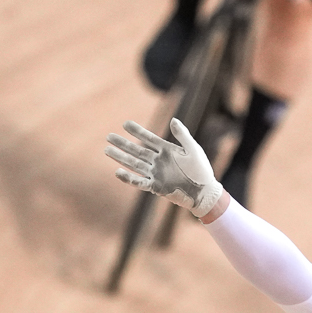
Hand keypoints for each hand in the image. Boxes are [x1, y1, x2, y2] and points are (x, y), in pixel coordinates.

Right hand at [104, 118, 225, 217]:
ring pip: (134, 164)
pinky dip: (128, 178)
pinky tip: (117, 172)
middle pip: (136, 151)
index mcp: (167, 150)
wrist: (204, 192)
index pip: (148, 138)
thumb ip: (183, 135)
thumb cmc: (202, 171)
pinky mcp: (156, 186)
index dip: (137, 131)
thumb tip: (173, 119)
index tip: (125, 124)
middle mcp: (159, 161)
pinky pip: (139, 182)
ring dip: (121, 158)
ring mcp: (156, 174)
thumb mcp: (194, 150)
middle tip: (108, 136)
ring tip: (107, 150)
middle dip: (122, 144)